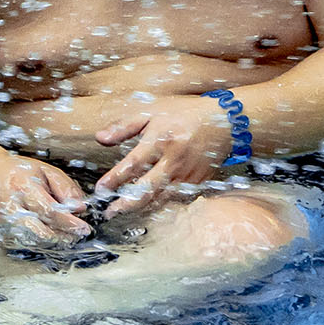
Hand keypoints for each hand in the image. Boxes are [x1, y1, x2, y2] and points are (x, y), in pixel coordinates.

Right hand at [0, 152, 92, 244]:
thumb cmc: (18, 171)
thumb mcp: (46, 170)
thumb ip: (65, 188)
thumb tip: (80, 208)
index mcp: (23, 184)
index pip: (49, 210)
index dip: (68, 222)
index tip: (82, 228)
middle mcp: (9, 202)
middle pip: (37, 229)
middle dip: (59, 236)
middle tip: (75, 236)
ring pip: (29, 237)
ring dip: (49, 239)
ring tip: (63, 236)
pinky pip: (20, 237)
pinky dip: (36, 238)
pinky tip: (45, 233)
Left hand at [93, 98, 234, 217]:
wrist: (223, 121)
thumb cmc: (185, 114)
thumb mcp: (152, 112)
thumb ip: (124, 126)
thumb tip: (100, 138)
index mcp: (160, 141)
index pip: (132, 165)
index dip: (114, 180)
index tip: (100, 190)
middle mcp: (174, 161)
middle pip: (147, 189)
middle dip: (125, 204)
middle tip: (109, 212)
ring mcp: (187, 175)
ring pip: (161, 199)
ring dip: (141, 208)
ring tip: (123, 211)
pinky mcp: (198, 183)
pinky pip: (176, 199)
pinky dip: (161, 205)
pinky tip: (148, 207)